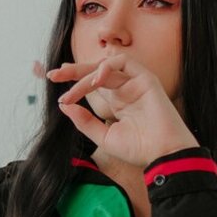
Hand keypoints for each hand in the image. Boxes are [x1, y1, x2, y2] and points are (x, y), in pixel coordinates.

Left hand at [47, 51, 198, 169]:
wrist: (164, 154)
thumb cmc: (139, 149)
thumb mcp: (104, 137)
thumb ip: (85, 121)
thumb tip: (65, 106)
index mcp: (117, 102)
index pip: (92, 84)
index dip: (74, 80)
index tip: (53, 82)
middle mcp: (125, 89)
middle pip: (95, 72)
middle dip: (73, 71)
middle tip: (52, 75)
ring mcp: (135, 82)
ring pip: (105, 67)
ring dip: (85, 74)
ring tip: (72, 89)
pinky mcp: (145, 78)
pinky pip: (124, 62)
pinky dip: (107, 67)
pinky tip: (95, 81)